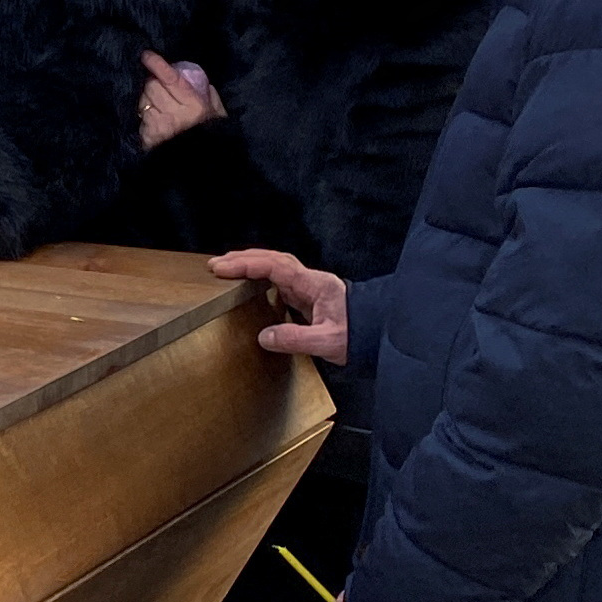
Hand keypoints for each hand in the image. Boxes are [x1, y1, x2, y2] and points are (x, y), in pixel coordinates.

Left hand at [139, 50, 223, 148]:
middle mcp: (173, 114)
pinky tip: (153, 121)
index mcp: (193, 105)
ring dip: (146, 100)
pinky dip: (144, 117)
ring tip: (157, 106)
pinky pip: (140, 119)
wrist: (205, 165)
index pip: (170, 78)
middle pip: (151, 86)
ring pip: (142, 101)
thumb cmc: (212, 134)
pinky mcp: (149, 138)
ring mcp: (159, 127)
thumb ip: (207, 92)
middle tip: (158, 86)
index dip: (157, 64)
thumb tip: (194, 76)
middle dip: (152, 82)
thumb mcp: (217, 112)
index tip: (146, 55)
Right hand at [210, 248, 349, 359]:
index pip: (274, 267)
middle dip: (243, 259)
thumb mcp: (329, 342)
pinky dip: (263, 277)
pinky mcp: (312, 298)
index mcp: (315, 285)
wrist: (384, 336)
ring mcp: (312, 288)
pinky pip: (282, 281)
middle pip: (273, 260)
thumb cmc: (362, 336)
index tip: (222, 268)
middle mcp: (312, 281)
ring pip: (277, 267)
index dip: (245, 265)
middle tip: (217, 265)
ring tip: (229, 269)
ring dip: (253, 265)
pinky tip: (254, 285)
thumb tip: (264, 336)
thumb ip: (296, 338)